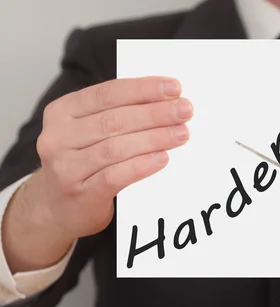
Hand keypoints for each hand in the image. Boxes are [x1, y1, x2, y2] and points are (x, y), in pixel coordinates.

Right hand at [4, 77, 192, 271]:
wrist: (59, 208)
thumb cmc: (82, 163)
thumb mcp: (88, 132)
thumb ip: (117, 114)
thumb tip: (165, 100)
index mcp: (62, 112)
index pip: (107, 94)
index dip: (143, 89)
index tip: (173, 88)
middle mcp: (58, 137)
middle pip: (114, 120)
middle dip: (155, 113)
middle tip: (185, 110)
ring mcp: (66, 167)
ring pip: (117, 148)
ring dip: (155, 138)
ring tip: (181, 133)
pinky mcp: (81, 193)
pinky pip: (116, 176)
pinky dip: (142, 166)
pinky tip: (162, 158)